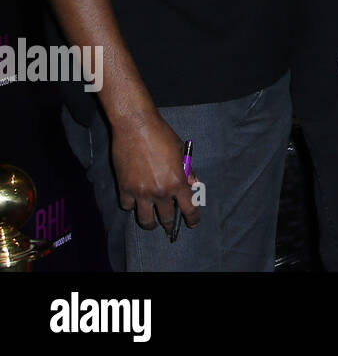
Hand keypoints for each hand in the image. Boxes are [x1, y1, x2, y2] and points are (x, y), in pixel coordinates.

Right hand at [110, 111, 199, 233]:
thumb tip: (194, 185)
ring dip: (150, 224)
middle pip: (166, 218)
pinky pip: (128, 206)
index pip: (189, 208)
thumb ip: (188, 171)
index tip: (193, 223)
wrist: (136, 127)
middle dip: (169, 225)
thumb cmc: (162, 136)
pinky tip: (134, 204)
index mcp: (178, 182)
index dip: (192, 218)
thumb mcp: (182, 152)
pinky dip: (131, 206)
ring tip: (152, 224)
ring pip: (145, 220)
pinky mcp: (124, 188)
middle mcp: (160, 191)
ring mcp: (141, 192)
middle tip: (170, 228)